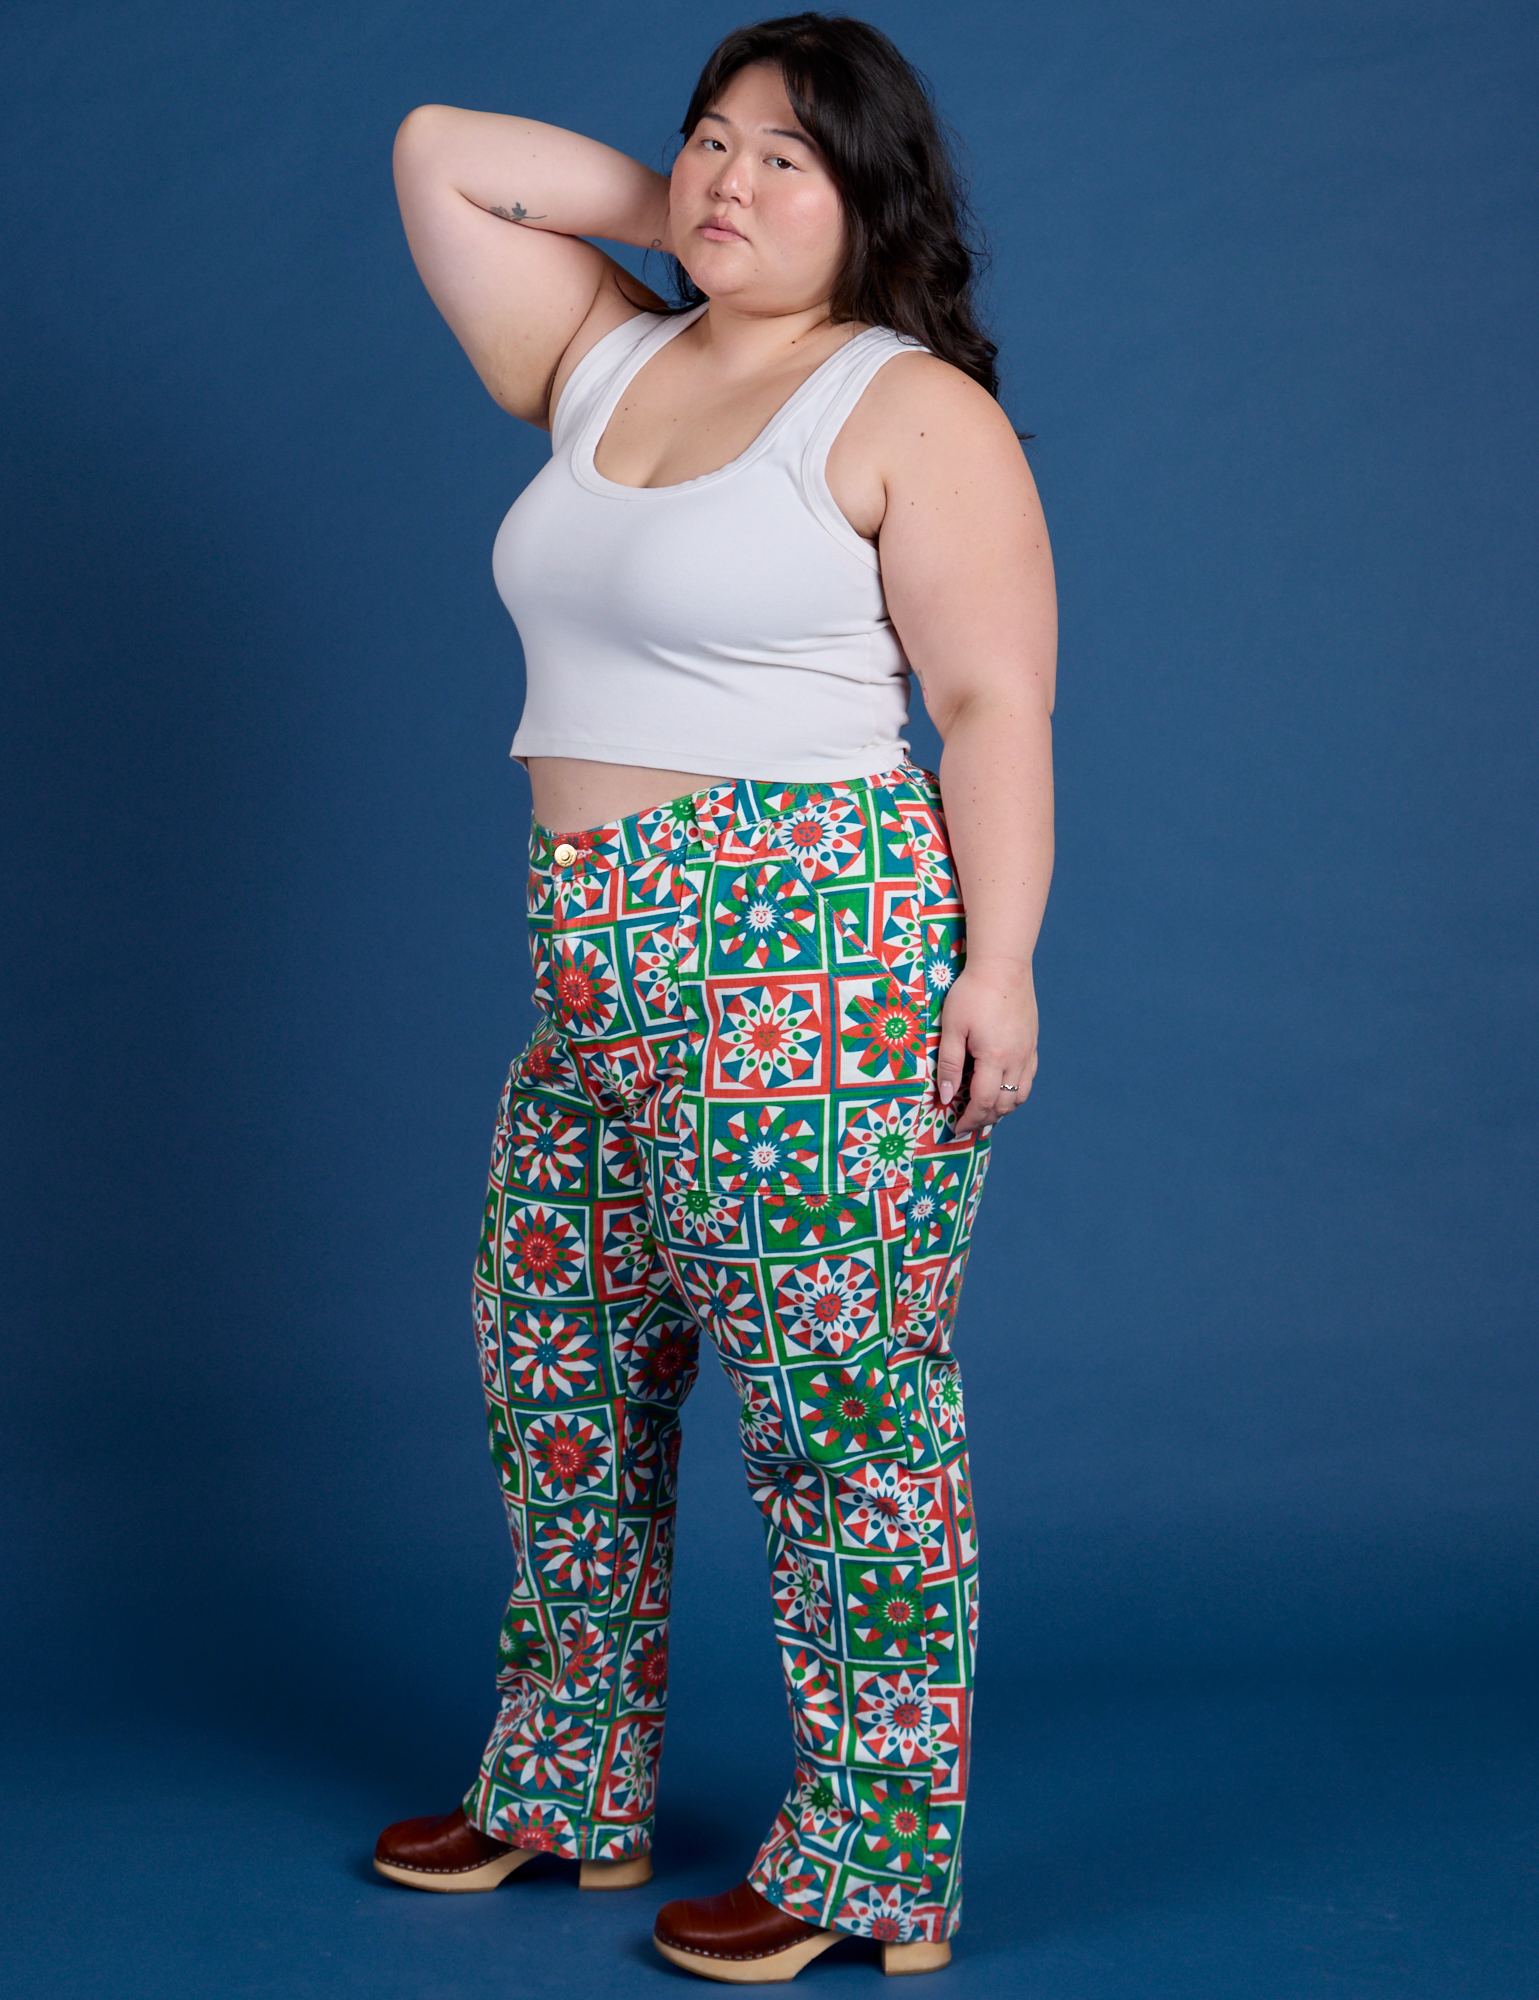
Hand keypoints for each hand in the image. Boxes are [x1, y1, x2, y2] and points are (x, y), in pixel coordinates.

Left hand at [936, 956, 1038, 1136]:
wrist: (1003, 967)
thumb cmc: (972, 993)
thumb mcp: (952, 1027)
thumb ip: (948, 1064)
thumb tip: (946, 1096)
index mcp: (995, 1058)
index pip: (982, 1102)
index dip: (969, 1120)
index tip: (956, 1128)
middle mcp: (1017, 1060)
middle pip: (1004, 1104)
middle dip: (985, 1119)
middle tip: (967, 1124)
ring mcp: (1028, 1052)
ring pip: (1020, 1095)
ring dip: (1002, 1109)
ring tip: (984, 1113)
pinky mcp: (1032, 1043)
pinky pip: (1028, 1079)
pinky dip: (1016, 1093)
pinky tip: (1003, 1091)